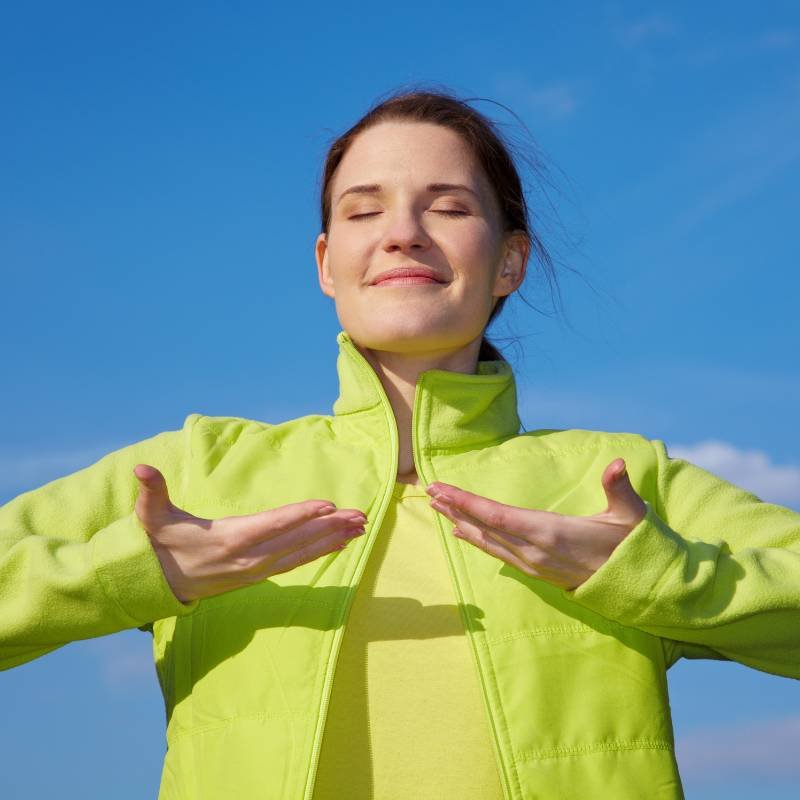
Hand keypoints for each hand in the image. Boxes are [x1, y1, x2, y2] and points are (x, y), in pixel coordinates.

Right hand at [132, 464, 367, 602]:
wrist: (159, 584)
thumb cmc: (161, 543)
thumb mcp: (152, 516)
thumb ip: (152, 491)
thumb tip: (140, 469)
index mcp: (229, 538)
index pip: (272, 525)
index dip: (301, 515)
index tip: (328, 506)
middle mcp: (249, 557)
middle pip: (296, 540)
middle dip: (331, 527)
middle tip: (361, 515)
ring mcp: (257, 569)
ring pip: (302, 553)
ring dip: (333, 540)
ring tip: (361, 528)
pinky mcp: (261, 575)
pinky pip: (297, 563)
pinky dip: (320, 552)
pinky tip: (341, 544)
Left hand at [425, 458, 646, 590]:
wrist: (637, 586)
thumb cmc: (631, 545)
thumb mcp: (630, 514)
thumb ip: (619, 488)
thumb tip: (617, 463)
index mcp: (551, 532)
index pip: (498, 516)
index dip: (467, 502)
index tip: (442, 489)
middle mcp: (535, 550)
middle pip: (485, 527)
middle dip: (455, 508)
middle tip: (429, 491)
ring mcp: (533, 563)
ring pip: (488, 541)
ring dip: (461, 522)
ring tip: (438, 507)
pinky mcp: (535, 571)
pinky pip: (498, 553)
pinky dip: (477, 539)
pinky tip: (462, 531)